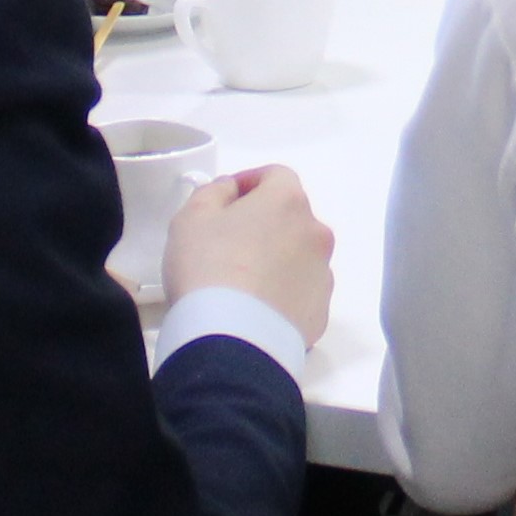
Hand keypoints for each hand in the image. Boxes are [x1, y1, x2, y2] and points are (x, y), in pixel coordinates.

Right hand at [164, 163, 331, 343]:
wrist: (232, 339)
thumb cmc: (208, 267)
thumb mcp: (192, 216)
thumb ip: (214, 192)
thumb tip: (231, 190)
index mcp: (288, 201)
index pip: (276, 176)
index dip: (250, 183)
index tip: (227, 200)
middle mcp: (315, 233)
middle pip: (291, 218)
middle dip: (264, 224)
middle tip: (229, 245)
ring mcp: (322, 274)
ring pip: (299, 256)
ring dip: (277, 260)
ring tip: (243, 284)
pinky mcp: (321, 312)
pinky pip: (301, 293)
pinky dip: (283, 294)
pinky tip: (256, 309)